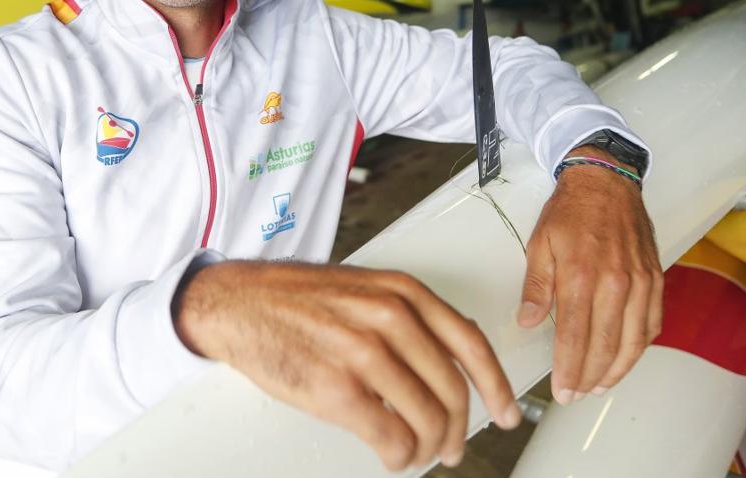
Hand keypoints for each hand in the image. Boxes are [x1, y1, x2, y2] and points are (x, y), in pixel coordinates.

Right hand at [173, 261, 520, 471]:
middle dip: (458, 429)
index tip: (506, 411)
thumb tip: (449, 358)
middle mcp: (389, 318)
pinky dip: (399, 456)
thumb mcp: (364, 288)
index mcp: (402, 292)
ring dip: (427, 448)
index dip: (496, 386)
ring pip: (427, 419)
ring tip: (416, 453)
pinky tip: (392, 454)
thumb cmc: (295, 298)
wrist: (239, 303)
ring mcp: (364, 353)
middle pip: (452, 390)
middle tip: (452, 445)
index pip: (471, 344)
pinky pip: (391, 438)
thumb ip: (407, 316)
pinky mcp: (337, 389)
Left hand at [517, 146, 662, 403]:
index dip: (568, 369)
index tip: (561, 390)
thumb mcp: (540, 243)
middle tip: (576, 396)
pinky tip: (626, 357)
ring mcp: (641, 282)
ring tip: (599, 385)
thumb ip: (536, 286)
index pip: (576, 337)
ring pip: (634, 341)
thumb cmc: (570, 211)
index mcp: (581, 274)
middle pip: (606, 346)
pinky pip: (653, 323)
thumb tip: (529, 322)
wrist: (606, 180)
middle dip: (590, 377)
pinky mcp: (656, 278)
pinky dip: (640, 346)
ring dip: (617, 369)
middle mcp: (616, 282)